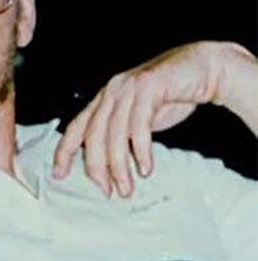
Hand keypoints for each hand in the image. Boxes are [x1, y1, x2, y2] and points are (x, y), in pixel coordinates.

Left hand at [52, 41, 241, 197]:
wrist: (202, 69)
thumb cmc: (170, 96)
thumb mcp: (139, 117)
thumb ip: (123, 135)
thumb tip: (110, 169)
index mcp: (104, 98)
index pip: (76, 126)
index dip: (64, 151)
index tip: (58, 174)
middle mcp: (111, 91)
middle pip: (93, 134)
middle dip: (97, 166)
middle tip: (106, 192)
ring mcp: (128, 87)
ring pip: (114, 132)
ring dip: (119, 165)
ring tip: (127, 188)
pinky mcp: (149, 87)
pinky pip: (139, 124)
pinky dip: (141, 150)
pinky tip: (146, 168)